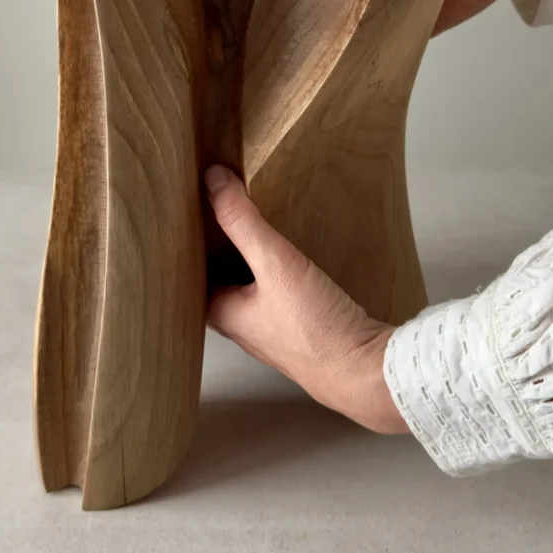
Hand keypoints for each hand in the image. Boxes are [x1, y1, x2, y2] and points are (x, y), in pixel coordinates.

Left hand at [204, 165, 407, 433]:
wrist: (365, 372)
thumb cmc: (315, 329)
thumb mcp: (275, 264)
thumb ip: (243, 222)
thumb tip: (212, 180)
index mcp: (223, 315)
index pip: (193, 275)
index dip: (189, 246)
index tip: (188, 215)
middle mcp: (244, 327)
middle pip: (222, 282)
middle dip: (221, 252)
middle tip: (219, 212)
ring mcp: (275, 332)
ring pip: (252, 290)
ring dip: (251, 264)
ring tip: (252, 226)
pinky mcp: (306, 333)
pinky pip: (282, 297)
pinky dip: (280, 276)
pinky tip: (293, 260)